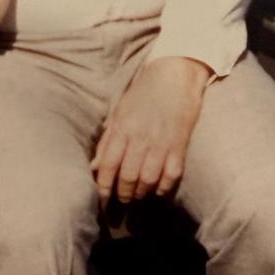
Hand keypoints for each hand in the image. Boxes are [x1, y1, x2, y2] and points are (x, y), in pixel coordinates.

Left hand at [91, 57, 210, 204]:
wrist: (175, 74)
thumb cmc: (143, 93)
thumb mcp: (120, 112)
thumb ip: (108, 140)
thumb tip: (94, 166)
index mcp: (123, 128)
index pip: (108, 165)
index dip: (103, 187)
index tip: (101, 199)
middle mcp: (141, 137)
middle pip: (128, 176)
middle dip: (123, 194)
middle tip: (121, 200)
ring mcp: (162, 143)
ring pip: (148, 180)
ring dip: (141, 193)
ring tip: (137, 196)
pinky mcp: (180, 145)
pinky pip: (172, 176)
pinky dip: (164, 188)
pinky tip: (158, 191)